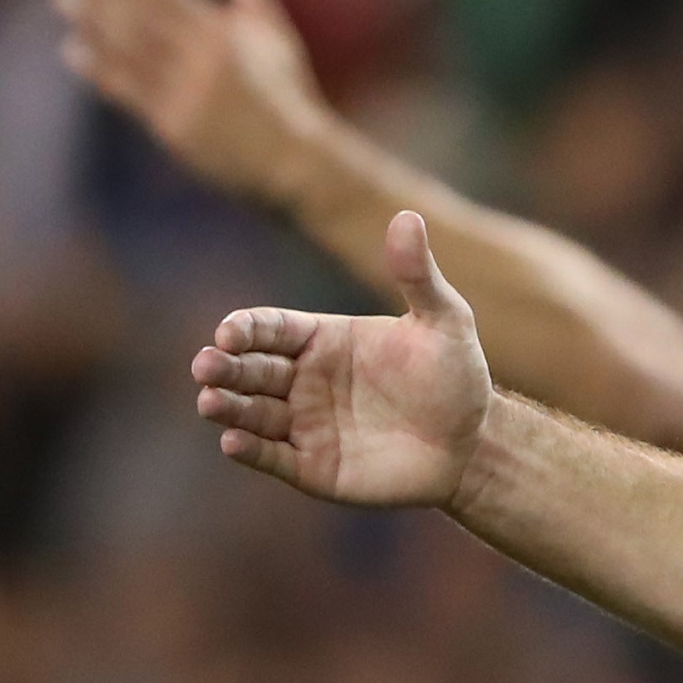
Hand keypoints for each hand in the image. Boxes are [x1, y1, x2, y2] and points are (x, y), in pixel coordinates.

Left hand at [54, 0, 331, 205]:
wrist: (296, 162)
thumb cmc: (288, 97)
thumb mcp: (278, 40)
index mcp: (226, 36)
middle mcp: (203, 61)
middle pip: (136, 15)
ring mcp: (186, 95)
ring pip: (125, 50)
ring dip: (89, 21)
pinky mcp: (174, 127)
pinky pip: (127, 91)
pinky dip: (98, 68)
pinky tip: (74, 49)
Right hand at [193, 212, 488, 508]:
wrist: (476, 443)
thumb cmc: (456, 378)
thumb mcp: (444, 323)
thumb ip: (417, 276)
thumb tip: (407, 216)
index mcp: (322, 339)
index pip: (268, 327)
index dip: (244, 329)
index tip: (229, 333)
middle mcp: (303, 380)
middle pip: (249, 369)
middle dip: (223, 367)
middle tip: (206, 366)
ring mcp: (304, 424)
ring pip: (250, 413)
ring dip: (227, 407)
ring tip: (210, 401)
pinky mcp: (312, 466)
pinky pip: (272, 457)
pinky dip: (249, 450)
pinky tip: (232, 442)